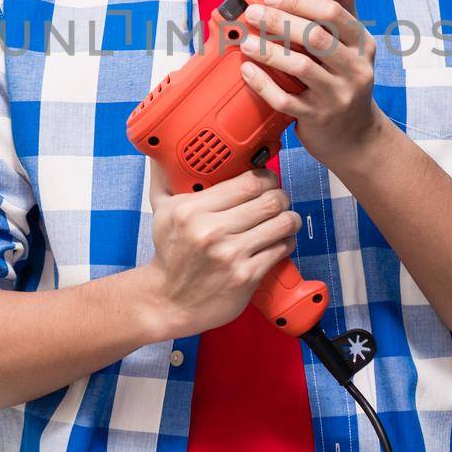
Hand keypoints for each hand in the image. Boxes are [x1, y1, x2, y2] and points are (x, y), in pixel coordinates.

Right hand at [144, 160, 301, 338]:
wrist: (168, 302)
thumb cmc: (169, 255)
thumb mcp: (161, 213)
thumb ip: (165, 179)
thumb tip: (161, 149)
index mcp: (192, 210)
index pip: (248, 182)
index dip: (267, 177)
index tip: (267, 180)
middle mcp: (211, 231)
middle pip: (270, 200)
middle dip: (281, 197)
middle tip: (279, 200)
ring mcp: (230, 255)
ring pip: (282, 224)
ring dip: (290, 219)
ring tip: (285, 219)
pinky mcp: (246, 277)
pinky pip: (281, 250)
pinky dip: (286, 243)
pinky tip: (278, 241)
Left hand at [236, 0, 380, 172]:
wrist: (357, 137)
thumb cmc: (347, 83)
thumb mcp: (354, 48)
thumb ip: (342, 13)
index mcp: (362, 44)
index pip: (333, 14)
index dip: (300, 1)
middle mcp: (354, 69)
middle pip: (315, 37)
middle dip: (279, 21)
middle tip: (253, 13)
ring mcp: (337, 95)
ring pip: (300, 67)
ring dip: (268, 51)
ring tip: (246, 41)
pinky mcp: (318, 118)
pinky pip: (285, 99)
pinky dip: (263, 83)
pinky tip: (248, 71)